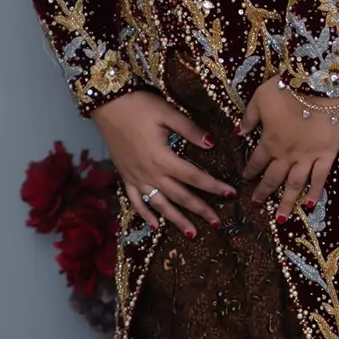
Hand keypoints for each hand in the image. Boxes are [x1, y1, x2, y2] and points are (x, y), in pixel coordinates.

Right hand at [92, 90, 235, 239]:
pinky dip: (145, 215)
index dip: (214, 186)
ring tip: (193, 233)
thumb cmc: (138, 106)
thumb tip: (212, 144)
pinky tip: (155, 225)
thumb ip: (189, 130)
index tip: (231, 193)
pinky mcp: (125, 176)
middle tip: (217, 222)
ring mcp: (137, 178)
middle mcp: (151, 173)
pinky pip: (135, 201)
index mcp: (163, 158)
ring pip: (160, 205)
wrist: (107, 105)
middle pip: (180, 196)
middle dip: (200, 210)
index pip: (195, 177)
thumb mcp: (167, 113)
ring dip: (177, 220)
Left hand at [240, 76, 338, 220]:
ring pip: (295, 185)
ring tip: (281, 219)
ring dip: (287, 202)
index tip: (245, 178)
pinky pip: (321, 178)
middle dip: (263, 192)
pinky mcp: (327, 155)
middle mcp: (287, 154)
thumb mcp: (259, 99)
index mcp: (269, 141)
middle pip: (273, 178)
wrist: (316, 85)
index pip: (256, 161)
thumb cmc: (285, 89)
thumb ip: (248, 118)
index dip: (249, 171)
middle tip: (256, 205)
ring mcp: (308, 157)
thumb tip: (238, 132)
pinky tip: (311, 205)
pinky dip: (316, 193)